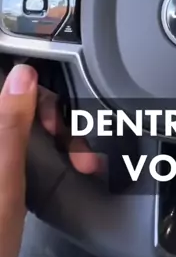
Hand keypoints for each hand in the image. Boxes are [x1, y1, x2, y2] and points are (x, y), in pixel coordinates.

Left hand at [0, 64, 100, 256]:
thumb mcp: (5, 177)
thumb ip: (11, 123)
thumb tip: (23, 73)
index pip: (10, 91)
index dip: (38, 96)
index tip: (58, 118)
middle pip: (23, 112)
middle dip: (57, 123)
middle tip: (78, 149)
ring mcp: (2, 163)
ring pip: (30, 133)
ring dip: (61, 141)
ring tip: (85, 163)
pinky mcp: (3, 183)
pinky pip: (30, 153)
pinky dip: (53, 156)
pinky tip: (72, 167)